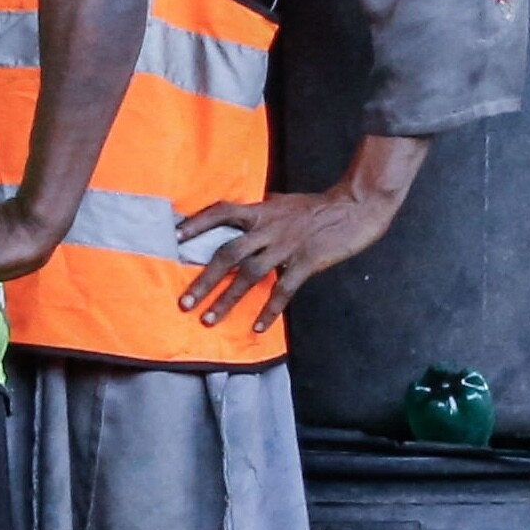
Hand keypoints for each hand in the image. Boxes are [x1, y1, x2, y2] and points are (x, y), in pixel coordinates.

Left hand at [174, 173, 409, 337]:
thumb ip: (259, 212)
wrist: (357, 205)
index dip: (196, 223)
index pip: (220, 212)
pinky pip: (283, 289)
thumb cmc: (317, 206)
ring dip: (227, 300)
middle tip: (184, 302)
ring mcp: (286, 246)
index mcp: (260, 211)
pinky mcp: (307, 261)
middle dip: (204, 280)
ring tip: (208, 320)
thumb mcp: (282, 202)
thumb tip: (237, 219)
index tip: (173, 237)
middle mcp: (267, 229)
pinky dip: (269, 310)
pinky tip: (257, 326)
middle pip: (227, 254)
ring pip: (249, 275)